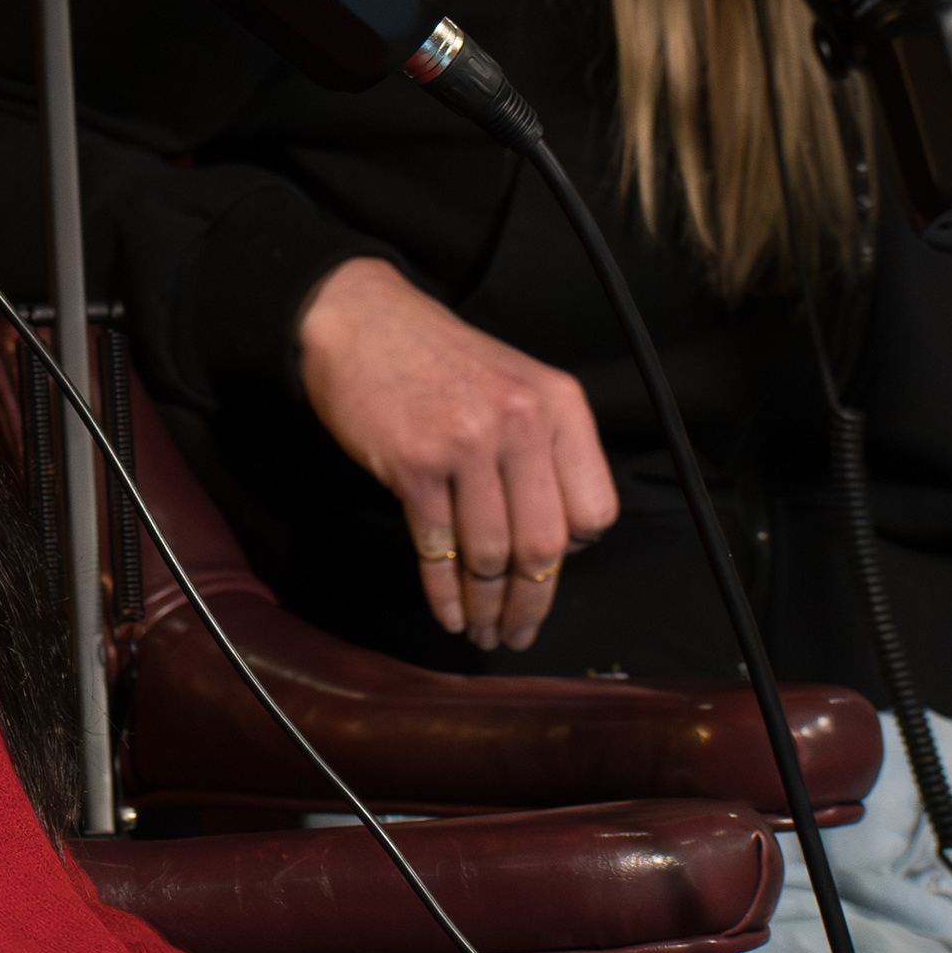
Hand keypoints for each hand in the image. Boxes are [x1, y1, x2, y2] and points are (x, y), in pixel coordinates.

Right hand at [295, 257, 617, 650]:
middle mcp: (520, 423)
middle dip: (532, 602)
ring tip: (481, 629)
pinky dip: (443, 590)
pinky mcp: (414, 463)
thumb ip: (544, 450)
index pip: (594, 511)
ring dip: (486, 605)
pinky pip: (437, 547)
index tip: (548, 573)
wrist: (357, 319)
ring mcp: (466, 443)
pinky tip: (447, 611)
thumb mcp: (513, 383)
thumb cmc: (435, 358)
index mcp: (558, 405)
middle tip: (519, 633)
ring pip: (491, 553)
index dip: (572, 553)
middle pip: (543, 544)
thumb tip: (557, 542)